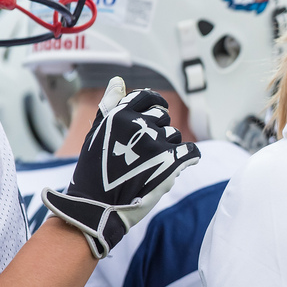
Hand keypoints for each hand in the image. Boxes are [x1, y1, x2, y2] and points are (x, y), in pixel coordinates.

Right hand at [41, 77, 200, 257]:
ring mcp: (156, 144)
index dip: (153, 106)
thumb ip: (110, 105)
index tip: (154, 115)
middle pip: (162, 118)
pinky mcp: (170, 163)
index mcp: (120, 115)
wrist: (97, 207)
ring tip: (150, 165)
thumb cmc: (94, 171)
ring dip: (168, 148)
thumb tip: (118, 80)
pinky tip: (182, 163)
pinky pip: (192, 151)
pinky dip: (190, 157)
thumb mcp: (96, 133)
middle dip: (157, 131)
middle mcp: (139, 125)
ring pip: (175, 136)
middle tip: (143, 151)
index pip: (147, 98)